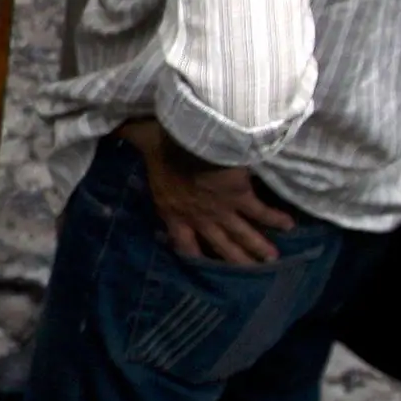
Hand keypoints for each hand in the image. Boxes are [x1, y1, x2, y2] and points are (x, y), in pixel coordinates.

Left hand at [120, 122, 294, 265]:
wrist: (189, 143)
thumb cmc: (162, 142)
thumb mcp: (140, 142)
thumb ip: (127, 137)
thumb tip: (111, 127)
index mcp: (172, 210)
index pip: (182, 242)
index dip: (192, 255)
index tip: (201, 263)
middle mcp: (198, 217)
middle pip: (219, 246)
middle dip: (235, 260)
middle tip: (249, 274)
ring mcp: (221, 210)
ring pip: (243, 235)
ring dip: (258, 248)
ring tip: (272, 260)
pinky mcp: (241, 197)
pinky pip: (261, 212)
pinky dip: (275, 219)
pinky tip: (288, 226)